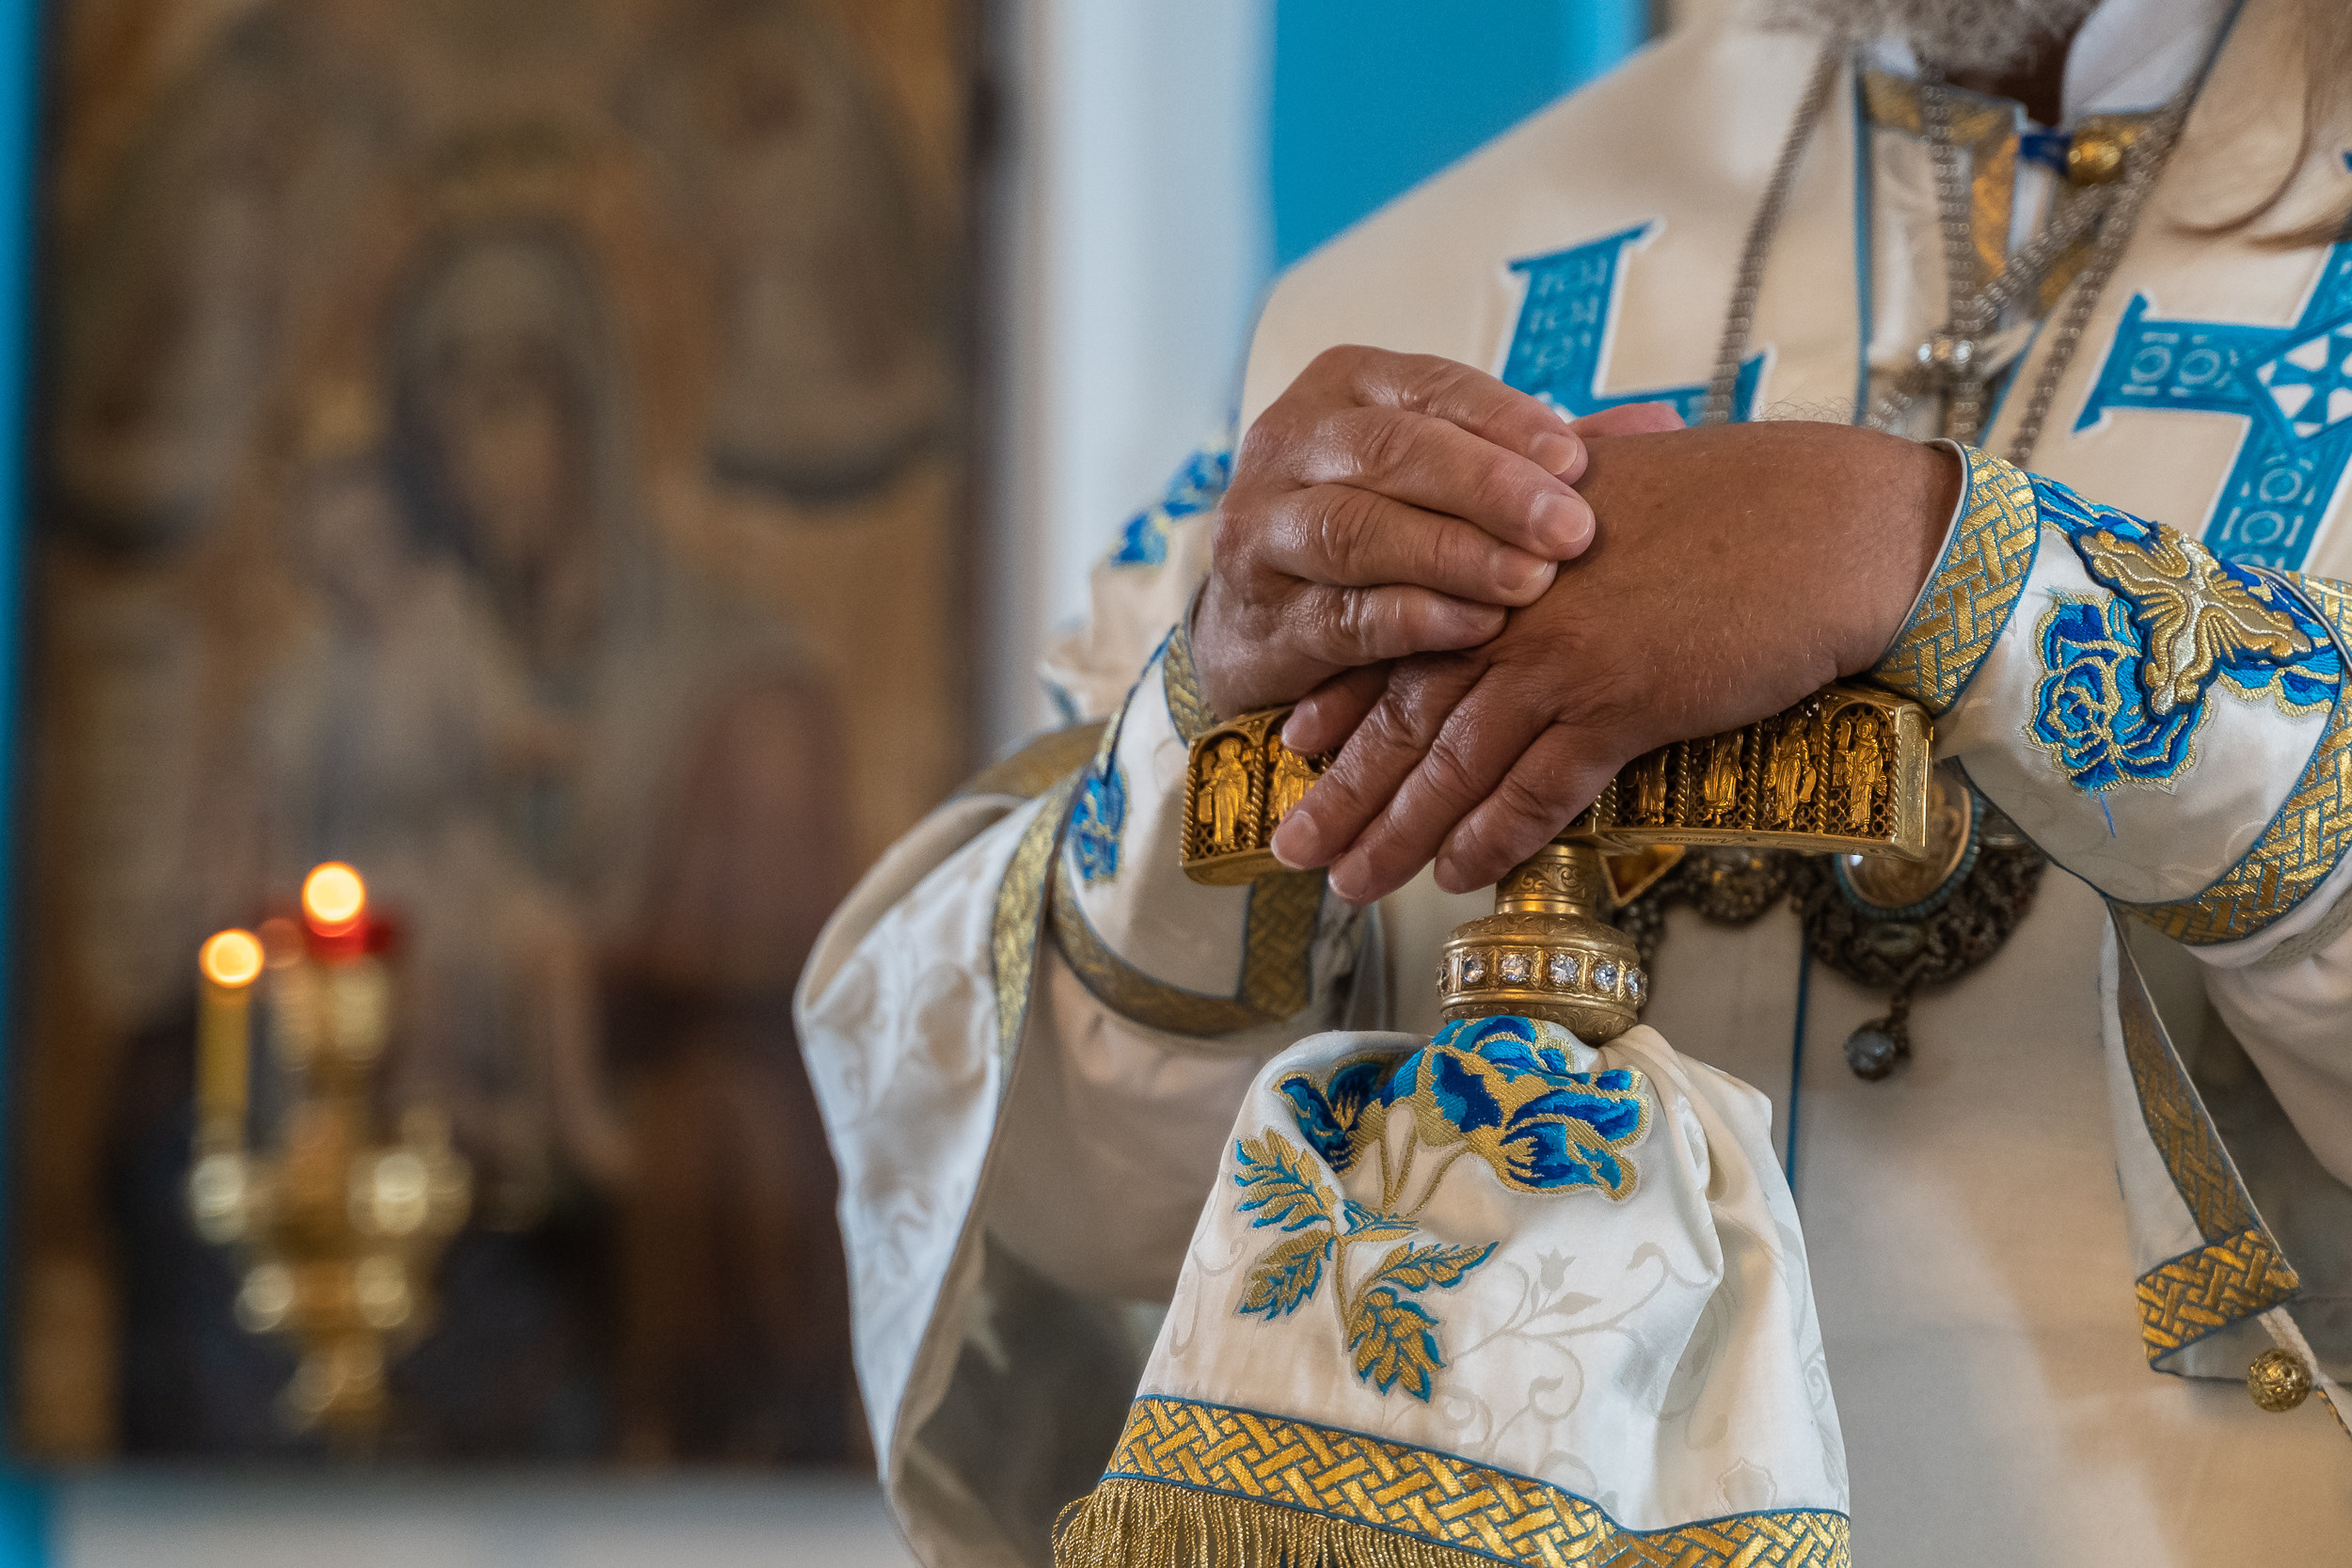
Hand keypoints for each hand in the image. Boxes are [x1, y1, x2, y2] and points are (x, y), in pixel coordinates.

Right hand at [1191, 344, 1681, 718]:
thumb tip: (1659, 427)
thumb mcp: (1444, 477)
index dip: (1505, 423)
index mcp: (1343, 387)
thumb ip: (1536, 457)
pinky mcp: (1257, 617)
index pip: (1429, 387)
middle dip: (1488, 490)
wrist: (1263, 619)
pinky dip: (1411, 618)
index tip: (1579, 461)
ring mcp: (1261, 531)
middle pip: (1390, 453)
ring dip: (1452, 555)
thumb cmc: (1381, 530)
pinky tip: (1476, 627)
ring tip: (1531, 582)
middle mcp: (1288, 445)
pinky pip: (1338, 614)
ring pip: (1355, 531)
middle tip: (1572, 531)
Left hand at [1268, 422, 1962, 902]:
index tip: (1296, 747)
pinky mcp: (1621, 702)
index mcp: (1502, 556)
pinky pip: (1538, 789)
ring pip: (1452, 761)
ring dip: (1397, 834)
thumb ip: (1549, 541)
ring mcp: (1561, 655)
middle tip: (1295, 849)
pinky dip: (1494, 837)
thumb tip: (1523, 577)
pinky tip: (1459, 876)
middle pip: (1402, 712)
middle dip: (1342, 791)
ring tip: (1354, 885)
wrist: (1832, 523)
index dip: (1342, 700)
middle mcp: (1511, 607)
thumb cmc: (1740, 507)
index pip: (1395, 635)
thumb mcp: (1615, 502)